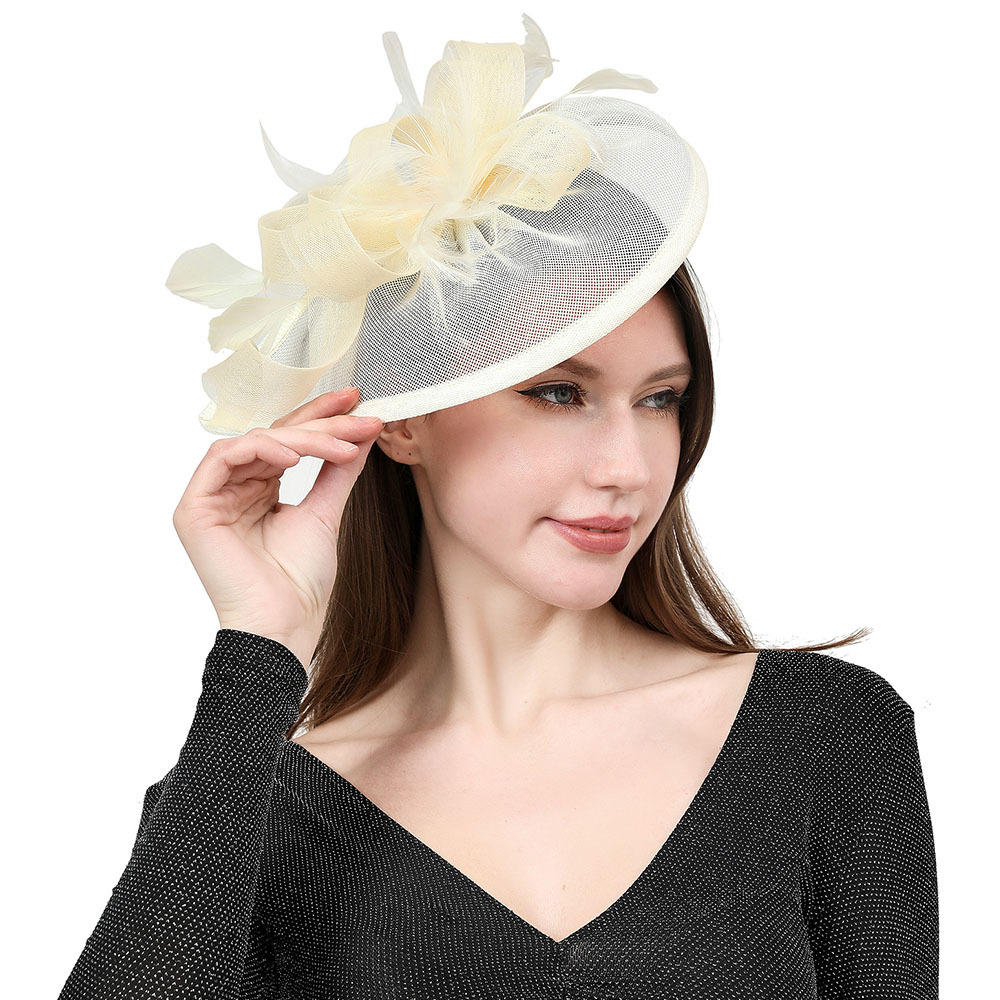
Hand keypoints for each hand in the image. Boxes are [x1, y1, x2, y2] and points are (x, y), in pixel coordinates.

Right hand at [172, 387, 382, 665]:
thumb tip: (363, 433)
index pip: (288, 442)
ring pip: (254, 442)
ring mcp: (210, 497)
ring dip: (300, 439)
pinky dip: (262, 451)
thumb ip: (338, 471)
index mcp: (258, 490)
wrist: (283, 625)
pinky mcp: (194, 507)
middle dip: (318, 422)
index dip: (320, 419)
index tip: (357, 403)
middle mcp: (232, 489)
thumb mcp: (326, 514)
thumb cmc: (299, 582)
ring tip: (340, 447)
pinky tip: (296, 458)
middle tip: (357, 412)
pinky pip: (224, 458)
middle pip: (274, 437)